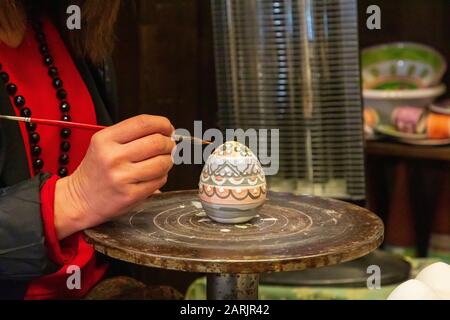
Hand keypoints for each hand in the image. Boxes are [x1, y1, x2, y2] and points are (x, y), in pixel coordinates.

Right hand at [54, 115, 175, 238]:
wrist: (80, 199)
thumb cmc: (97, 170)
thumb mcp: (104, 144)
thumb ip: (132, 135)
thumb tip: (167, 131)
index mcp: (105, 139)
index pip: (143, 123)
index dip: (162, 123)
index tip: (168, 128)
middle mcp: (113, 157)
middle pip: (157, 142)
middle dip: (169, 143)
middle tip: (168, 146)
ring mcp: (122, 177)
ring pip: (162, 162)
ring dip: (168, 161)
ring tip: (162, 162)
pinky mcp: (131, 195)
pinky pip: (160, 180)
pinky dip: (162, 177)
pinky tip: (153, 176)